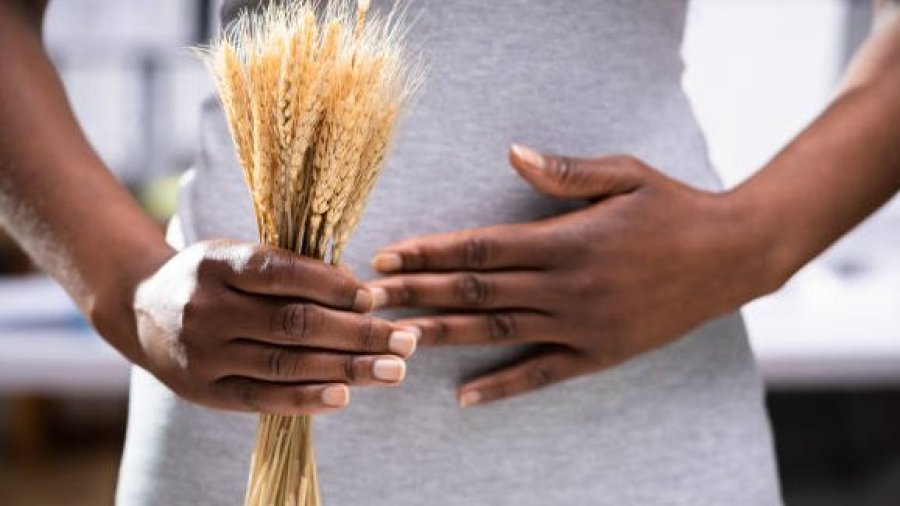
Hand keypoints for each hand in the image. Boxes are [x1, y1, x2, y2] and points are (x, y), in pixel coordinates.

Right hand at [132, 240, 417, 414]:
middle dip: (357, 333)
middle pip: (293, 323)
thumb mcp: (237, 255)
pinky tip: (344, 395)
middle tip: (406, 340)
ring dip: (346, 368)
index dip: (331, 286)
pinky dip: (306, 398)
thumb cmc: (211, 278)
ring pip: (284, 363)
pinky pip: (262, 397)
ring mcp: (202, 354)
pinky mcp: (204, 390)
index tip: (373, 296)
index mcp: (217, 263)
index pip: (281, 273)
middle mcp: (206, 309)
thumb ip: (288, 269)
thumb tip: (358, 291)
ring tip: (393, 370)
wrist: (140, 309)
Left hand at [367, 145, 773, 406]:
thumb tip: (512, 154)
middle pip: (476, 293)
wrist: (732, 256)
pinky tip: (464, 396)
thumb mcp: (626, 175)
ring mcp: (581, 326)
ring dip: (442, 336)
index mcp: (567, 240)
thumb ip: (565, 173)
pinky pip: (541, 376)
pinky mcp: (599, 354)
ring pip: (497, 333)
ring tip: (395, 339)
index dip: (430, 253)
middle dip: (416, 294)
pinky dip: (501, 386)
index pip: (481, 249)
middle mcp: (567, 287)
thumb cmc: (674, 208)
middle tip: (367, 298)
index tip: (388, 255)